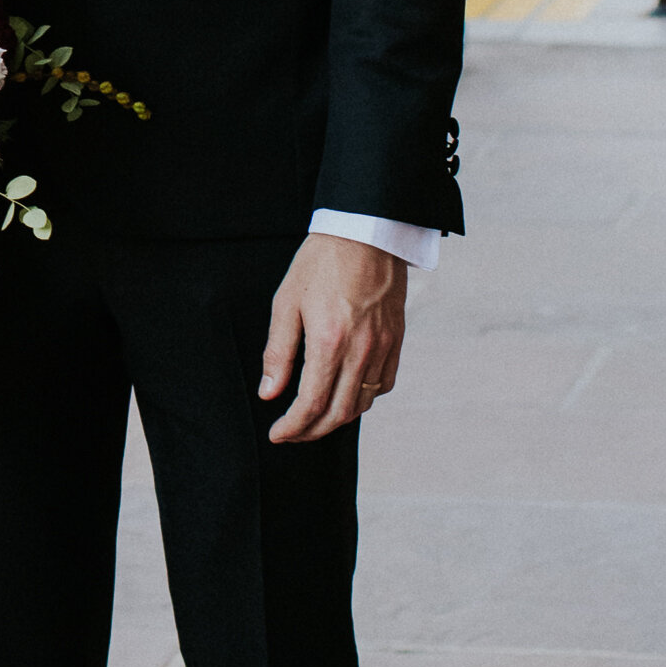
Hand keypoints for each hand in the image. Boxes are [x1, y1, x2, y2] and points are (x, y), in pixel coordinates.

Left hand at [260, 236, 405, 441]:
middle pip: (338, 413)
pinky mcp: (396, 340)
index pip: (311, 404)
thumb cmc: (321, 262)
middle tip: (292, 433)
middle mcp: (360, 351)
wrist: (365, 233)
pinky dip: (363, 399)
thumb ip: (278, 353)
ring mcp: (382, 347)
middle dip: (312, 431)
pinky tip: (346, 395)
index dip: (293, 427)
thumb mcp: (286, 303)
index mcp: (329, 342)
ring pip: (362, 403)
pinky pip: (383, 384)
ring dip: (337, 419)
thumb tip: (269, 393)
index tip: (277, 434)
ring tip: (314, 418)